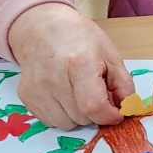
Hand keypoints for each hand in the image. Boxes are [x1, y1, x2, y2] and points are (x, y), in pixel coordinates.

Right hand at [7, 3, 134, 128]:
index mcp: (79, 63)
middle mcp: (53, 78)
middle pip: (82, 117)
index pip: (93, 105)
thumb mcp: (110, 54)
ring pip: (66, 124)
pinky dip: (62, 114)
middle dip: (95, 112)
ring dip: (79, 116)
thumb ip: (123, 84)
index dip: (109, 115)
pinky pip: (50, 121)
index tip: (117, 113)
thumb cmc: (79, 38)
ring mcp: (36, 89)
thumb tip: (127, 109)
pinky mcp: (25, 97)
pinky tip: (63, 95)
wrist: (41, 28)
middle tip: (96, 92)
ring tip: (78, 92)